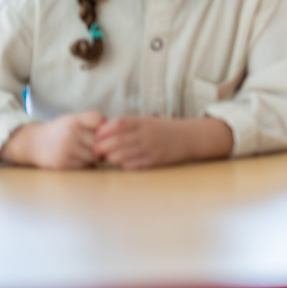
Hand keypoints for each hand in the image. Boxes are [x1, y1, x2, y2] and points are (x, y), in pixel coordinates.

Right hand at [0, 112, 104, 168]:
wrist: (34, 143)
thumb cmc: (61, 131)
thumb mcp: (75, 120)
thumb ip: (94, 123)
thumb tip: (116, 135)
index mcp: (74, 120)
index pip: (99, 120)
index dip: (104, 127)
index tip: (101, 132)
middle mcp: (69, 133)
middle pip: (100, 142)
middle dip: (102, 145)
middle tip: (98, 146)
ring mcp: (65, 150)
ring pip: (94, 156)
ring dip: (94, 157)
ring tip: (87, 152)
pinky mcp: (62, 164)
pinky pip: (84, 166)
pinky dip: (85, 164)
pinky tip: (78, 159)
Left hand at [93, 116, 232, 169]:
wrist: (190, 137)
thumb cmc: (165, 129)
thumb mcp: (149, 121)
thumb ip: (129, 125)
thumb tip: (103, 132)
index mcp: (144, 122)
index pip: (118, 124)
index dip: (104, 131)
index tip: (97, 136)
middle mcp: (147, 134)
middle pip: (117, 141)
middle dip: (102, 147)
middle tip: (96, 151)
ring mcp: (152, 147)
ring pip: (122, 155)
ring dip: (111, 158)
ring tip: (109, 159)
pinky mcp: (156, 160)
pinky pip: (133, 166)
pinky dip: (124, 166)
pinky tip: (124, 164)